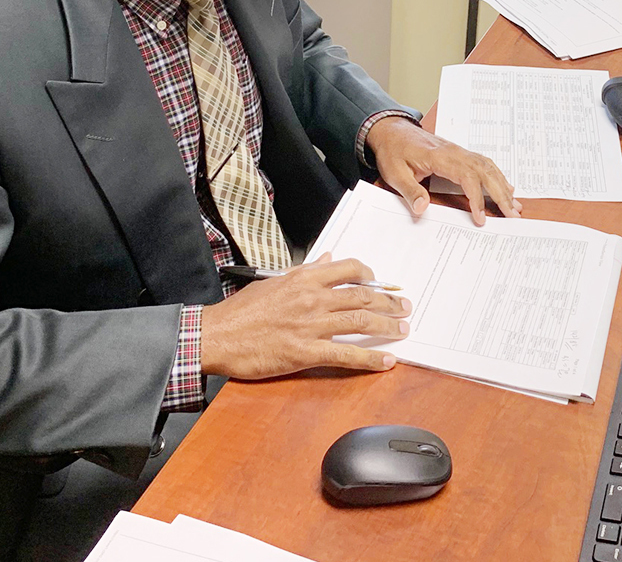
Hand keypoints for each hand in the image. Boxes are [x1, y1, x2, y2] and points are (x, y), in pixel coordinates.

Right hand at [199, 254, 410, 380]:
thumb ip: (304, 271)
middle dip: (389, 302)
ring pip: (360, 322)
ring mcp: (310, 326)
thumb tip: (326, 260)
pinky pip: (346, 355)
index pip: (349, 269)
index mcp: (303, 278)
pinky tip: (386, 360)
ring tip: (403, 330)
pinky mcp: (305, 352)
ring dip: (387, 326)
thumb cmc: (240, 312)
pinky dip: (370, 358)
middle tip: (405, 307)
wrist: (216, 336)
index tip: (382, 283)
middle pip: (362, 296)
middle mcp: (311, 298)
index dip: (371, 276)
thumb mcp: (273, 281)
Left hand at [366, 116, 520, 224]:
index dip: (477, 199)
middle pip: (485, 172)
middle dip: (501, 194)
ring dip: (503, 186)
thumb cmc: (393, 151)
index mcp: (440, 157)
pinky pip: (483, 163)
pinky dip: (497, 176)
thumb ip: (410, 191)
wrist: (391, 131)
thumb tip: (422, 208)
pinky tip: (505, 186)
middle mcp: (454, 152)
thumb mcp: (395, 174)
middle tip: (513, 215)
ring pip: (488, 167)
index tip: (481, 218)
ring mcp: (458, 151)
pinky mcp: (459, 153)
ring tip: (514, 205)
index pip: (467, 177)